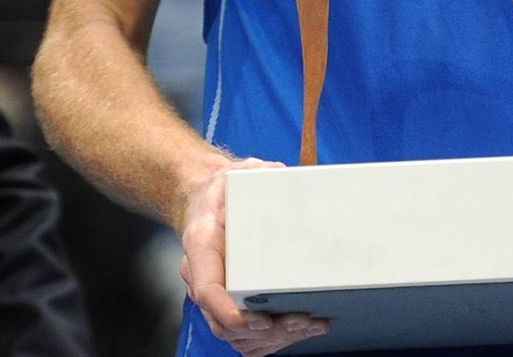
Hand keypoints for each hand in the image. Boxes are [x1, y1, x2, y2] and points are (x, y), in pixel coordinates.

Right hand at [180, 158, 329, 354]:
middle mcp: (202, 276)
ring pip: (235, 335)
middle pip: (225, 322)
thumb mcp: (239, 173)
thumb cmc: (225, 190)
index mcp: (201, 246)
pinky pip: (243, 334)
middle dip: (266, 329)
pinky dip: (270, 340)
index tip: (260, 320)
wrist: (207, 200)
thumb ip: (259, 174)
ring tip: (311, 326)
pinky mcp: (228, 300)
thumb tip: (282, 175)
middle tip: (304, 320)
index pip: (207, 289)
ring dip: (273, 338)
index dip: (230, 311)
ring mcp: (214, 293)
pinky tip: (299, 331)